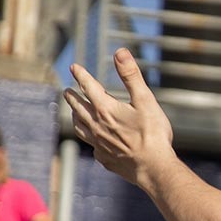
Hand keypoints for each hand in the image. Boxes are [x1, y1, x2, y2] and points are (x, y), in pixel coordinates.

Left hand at [67, 49, 177, 188]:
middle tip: (67, 91)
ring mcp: (99, 144)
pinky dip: (90, 139)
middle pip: (78, 108)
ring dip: (75, 117)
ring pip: (80, 127)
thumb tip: (120, 52)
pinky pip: (92, 146)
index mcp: (105, 109)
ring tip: (74, 113)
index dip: (81, 75)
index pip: (88, 87)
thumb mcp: (145, 100)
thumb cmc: (152, 134)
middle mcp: (97, 126)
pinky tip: (94, 141)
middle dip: (72, 97)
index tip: (74, 67)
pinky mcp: (105, 158)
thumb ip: (131, 75)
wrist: (153, 168)